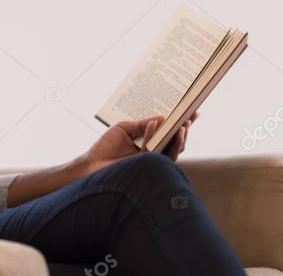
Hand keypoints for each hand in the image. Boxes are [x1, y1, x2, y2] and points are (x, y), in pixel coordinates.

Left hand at [78, 111, 199, 175]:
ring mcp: (151, 164)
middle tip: (191, 117)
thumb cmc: (104, 148)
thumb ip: (143, 124)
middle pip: (176, 144)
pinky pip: (155, 153)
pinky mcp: (145, 169)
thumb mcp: (124, 129)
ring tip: (182, 124)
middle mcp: (153, 156)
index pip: (169, 135)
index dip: (182, 124)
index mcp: (149, 146)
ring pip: (172, 152)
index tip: (192, 112)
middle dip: (185, 131)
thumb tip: (162, 118)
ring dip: (178, 138)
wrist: (90, 166)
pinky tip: (154, 124)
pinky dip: (154, 136)